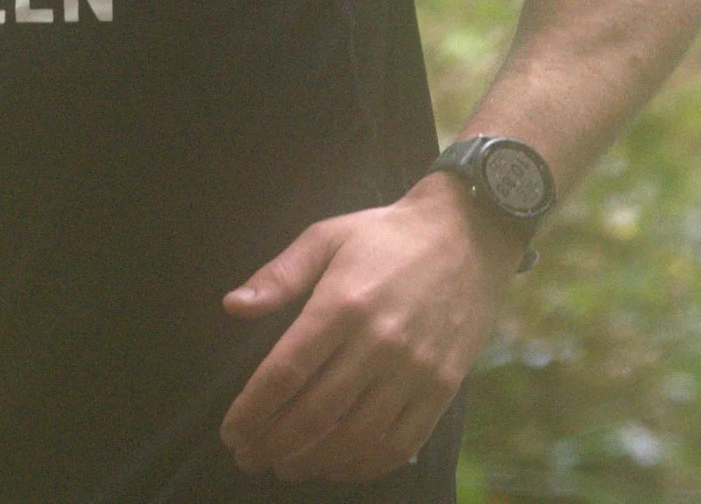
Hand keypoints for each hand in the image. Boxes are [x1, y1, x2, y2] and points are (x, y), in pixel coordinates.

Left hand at [218, 175, 522, 482]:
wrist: (469, 235)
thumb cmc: (385, 236)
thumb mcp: (325, 237)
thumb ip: (279, 276)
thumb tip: (232, 307)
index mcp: (343, 304)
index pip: (287, 371)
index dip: (254, 409)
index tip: (231, 431)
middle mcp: (380, 343)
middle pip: (317, 412)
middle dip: (274, 442)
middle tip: (247, 457)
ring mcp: (416, 370)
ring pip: (358, 436)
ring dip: (315, 460)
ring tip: (285, 466)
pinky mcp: (444, 387)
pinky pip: (402, 441)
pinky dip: (366, 464)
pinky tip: (339, 466)